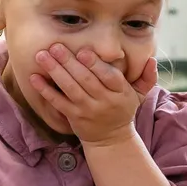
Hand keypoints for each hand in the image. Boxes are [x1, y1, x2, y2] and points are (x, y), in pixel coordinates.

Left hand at [30, 45, 158, 145]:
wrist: (111, 139)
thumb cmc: (123, 109)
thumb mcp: (139, 95)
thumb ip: (147, 77)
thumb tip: (152, 60)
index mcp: (120, 93)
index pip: (109, 77)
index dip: (96, 65)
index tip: (84, 51)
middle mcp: (104, 101)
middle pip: (86, 80)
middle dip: (69, 62)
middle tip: (55, 46)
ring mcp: (87, 110)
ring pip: (70, 89)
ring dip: (55, 71)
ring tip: (42, 55)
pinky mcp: (73, 117)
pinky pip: (57, 102)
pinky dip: (45, 90)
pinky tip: (34, 78)